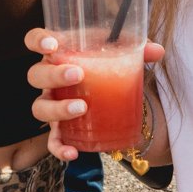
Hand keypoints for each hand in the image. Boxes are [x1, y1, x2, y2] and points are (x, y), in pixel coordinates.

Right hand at [25, 28, 164, 161]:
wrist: (107, 95)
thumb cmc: (105, 67)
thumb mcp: (119, 55)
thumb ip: (138, 50)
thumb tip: (158, 51)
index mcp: (59, 52)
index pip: (35, 39)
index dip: (37, 40)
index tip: (52, 45)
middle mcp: (49, 77)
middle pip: (35, 74)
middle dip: (54, 75)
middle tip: (78, 74)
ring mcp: (51, 103)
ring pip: (39, 107)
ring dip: (57, 108)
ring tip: (82, 108)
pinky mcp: (59, 129)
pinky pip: (51, 141)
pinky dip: (59, 147)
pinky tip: (74, 152)